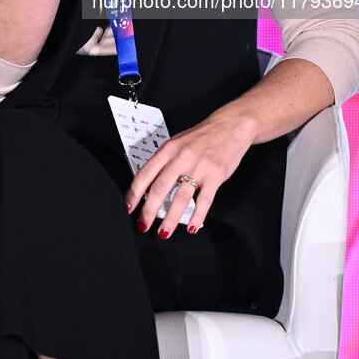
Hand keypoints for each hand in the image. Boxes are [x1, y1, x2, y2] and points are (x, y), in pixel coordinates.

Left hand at [125, 110, 254, 238]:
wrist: (230, 126)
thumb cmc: (202, 136)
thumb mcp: (177, 142)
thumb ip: (164, 161)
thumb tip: (147, 183)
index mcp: (169, 149)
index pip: (145, 173)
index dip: (134, 192)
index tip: (128, 207)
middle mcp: (181, 157)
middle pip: (160, 188)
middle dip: (149, 211)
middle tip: (143, 225)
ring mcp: (199, 166)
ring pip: (181, 198)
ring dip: (170, 219)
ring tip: (164, 232)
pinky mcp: (215, 175)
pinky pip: (204, 200)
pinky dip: (197, 216)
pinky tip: (191, 227)